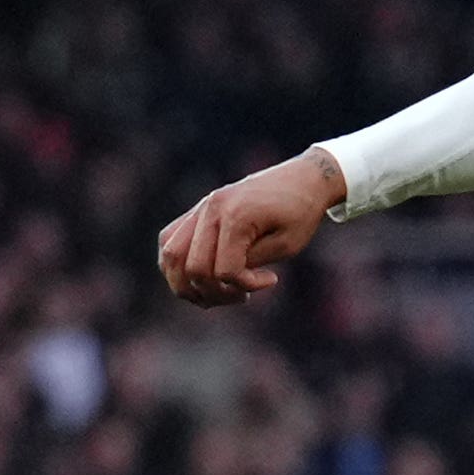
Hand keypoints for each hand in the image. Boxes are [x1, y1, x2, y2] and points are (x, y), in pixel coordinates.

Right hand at [157, 148, 346, 307]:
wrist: (303, 178)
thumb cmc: (300, 213)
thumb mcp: (285, 246)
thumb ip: (249, 264)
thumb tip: (221, 280)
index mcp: (236, 215)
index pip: (224, 270)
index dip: (245, 285)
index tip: (271, 279)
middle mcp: (211, 208)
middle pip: (191, 267)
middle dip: (214, 293)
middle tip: (241, 296)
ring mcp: (201, 207)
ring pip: (170, 255)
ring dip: (187, 284)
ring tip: (214, 293)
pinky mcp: (198, 209)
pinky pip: (170, 239)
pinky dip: (178, 264)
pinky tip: (202, 275)